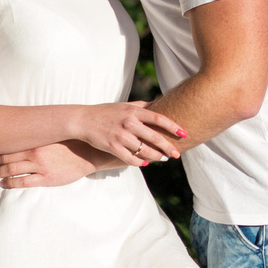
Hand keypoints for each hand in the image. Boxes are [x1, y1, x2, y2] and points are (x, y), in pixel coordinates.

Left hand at [0, 141, 97, 188]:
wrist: (88, 154)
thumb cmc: (71, 144)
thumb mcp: (53, 136)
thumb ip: (38, 138)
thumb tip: (23, 136)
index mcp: (35, 142)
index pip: (8, 146)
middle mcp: (34, 153)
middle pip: (5, 158)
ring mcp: (39, 166)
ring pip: (11, 170)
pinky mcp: (46, 178)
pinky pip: (23, 182)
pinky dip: (10, 183)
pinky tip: (3, 184)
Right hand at [72, 101, 186, 165]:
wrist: (82, 120)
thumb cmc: (105, 112)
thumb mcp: (124, 105)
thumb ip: (141, 105)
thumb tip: (158, 103)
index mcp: (134, 111)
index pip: (159, 119)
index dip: (173, 127)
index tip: (184, 134)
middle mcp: (129, 123)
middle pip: (154, 137)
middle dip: (168, 147)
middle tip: (177, 154)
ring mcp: (120, 136)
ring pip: (144, 150)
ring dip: (156, 157)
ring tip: (164, 159)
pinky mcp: (112, 147)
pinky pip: (130, 158)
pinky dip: (140, 162)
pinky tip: (146, 164)